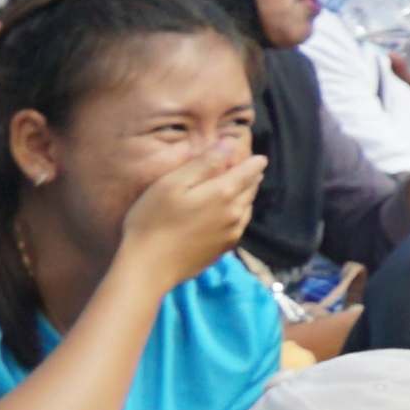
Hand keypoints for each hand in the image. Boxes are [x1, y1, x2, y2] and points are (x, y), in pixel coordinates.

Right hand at [116, 149, 268, 288]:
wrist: (149, 266)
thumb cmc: (153, 220)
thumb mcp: (173, 183)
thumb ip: (204, 163)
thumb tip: (229, 144)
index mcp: (223, 193)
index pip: (248, 172)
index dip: (254, 163)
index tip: (261, 157)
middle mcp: (234, 214)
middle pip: (250, 190)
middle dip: (252, 178)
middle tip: (254, 170)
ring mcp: (231, 234)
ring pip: (246, 209)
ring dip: (247, 196)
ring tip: (246, 187)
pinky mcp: (223, 249)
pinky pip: (239, 225)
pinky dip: (240, 214)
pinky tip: (232, 213)